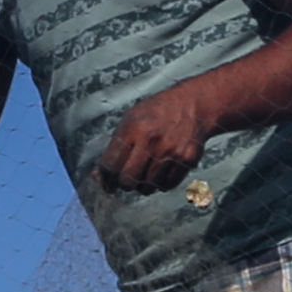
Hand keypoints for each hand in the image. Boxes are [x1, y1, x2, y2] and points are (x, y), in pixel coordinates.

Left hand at [103, 79, 221, 191]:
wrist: (193, 105)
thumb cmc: (158, 112)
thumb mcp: (131, 119)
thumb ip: (114, 146)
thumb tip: (98, 176)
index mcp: (133, 128)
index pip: (110, 164)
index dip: (106, 177)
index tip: (108, 181)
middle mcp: (151, 141)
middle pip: (128, 180)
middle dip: (124, 184)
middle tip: (128, 178)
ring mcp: (170, 151)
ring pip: (147, 187)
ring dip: (143, 185)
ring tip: (146, 172)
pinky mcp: (186, 160)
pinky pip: (166, 186)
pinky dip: (161, 184)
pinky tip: (161, 172)